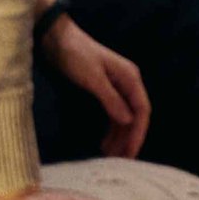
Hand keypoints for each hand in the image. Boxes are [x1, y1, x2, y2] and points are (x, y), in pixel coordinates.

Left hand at [38, 13, 149, 158]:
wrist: (56, 38)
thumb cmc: (76, 55)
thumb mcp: (93, 78)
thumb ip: (111, 99)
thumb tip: (128, 121)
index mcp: (130, 77)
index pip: (142, 110)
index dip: (138, 133)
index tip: (131, 153)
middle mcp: (127, 82)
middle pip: (134, 116)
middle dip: (129, 138)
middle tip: (121, 161)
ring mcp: (115, 86)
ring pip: (123, 117)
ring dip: (119, 136)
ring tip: (110, 156)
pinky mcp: (102, 89)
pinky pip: (112, 113)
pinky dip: (110, 129)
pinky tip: (104, 142)